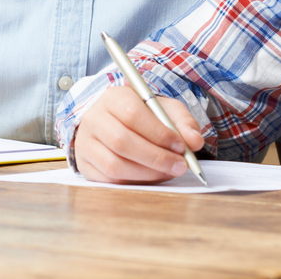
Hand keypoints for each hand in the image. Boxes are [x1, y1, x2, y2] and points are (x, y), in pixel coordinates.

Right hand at [73, 86, 204, 183]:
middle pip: (122, 142)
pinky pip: (109, 180)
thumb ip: (183, 122)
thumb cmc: (143, 115)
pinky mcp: (85, 165)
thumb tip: (195, 141)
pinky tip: (151, 176)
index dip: (158, 133)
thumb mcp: (165, 109)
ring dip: (147, 173)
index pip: (133, 114)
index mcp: (113, 97)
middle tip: (180, 166)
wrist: (115, 122)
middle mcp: (94, 118)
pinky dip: (134, 182)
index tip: (181, 146)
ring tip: (169, 172)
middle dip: (156, 157)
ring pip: (115, 164)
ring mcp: (85, 143)